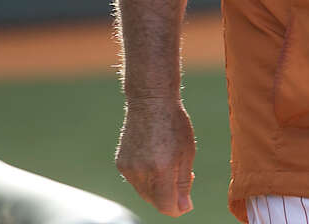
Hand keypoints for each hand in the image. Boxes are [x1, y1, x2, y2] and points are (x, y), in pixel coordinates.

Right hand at [116, 97, 195, 215]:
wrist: (150, 100)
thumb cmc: (174, 123)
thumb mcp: (187, 152)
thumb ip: (183, 183)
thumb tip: (183, 208)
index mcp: (161, 168)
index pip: (166, 205)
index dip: (178, 208)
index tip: (186, 202)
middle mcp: (141, 171)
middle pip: (155, 201)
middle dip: (169, 196)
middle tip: (183, 175)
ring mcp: (129, 168)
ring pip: (144, 193)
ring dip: (157, 187)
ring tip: (168, 164)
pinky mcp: (121, 163)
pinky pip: (136, 181)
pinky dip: (146, 177)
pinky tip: (155, 158)